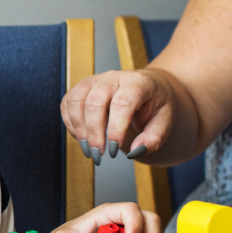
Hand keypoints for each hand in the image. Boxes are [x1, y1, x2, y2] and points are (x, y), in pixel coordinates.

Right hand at [60, 68, 174, 162]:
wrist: (147, 87)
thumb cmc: (155, 105)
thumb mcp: (164, 122)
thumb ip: (153, 139)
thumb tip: (134, 152)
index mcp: (138, 83)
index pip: (122, 103)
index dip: (116, 129)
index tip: (114, 151)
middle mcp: (113, 77)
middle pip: (94, 102)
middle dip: (93, 133)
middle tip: (98, 155)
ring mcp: (94, 80)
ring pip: (76, 101)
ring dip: (79, 129)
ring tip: (89, 150)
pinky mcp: (81, 87)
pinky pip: (67, 104)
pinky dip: (70, 124)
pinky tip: (82, 138)